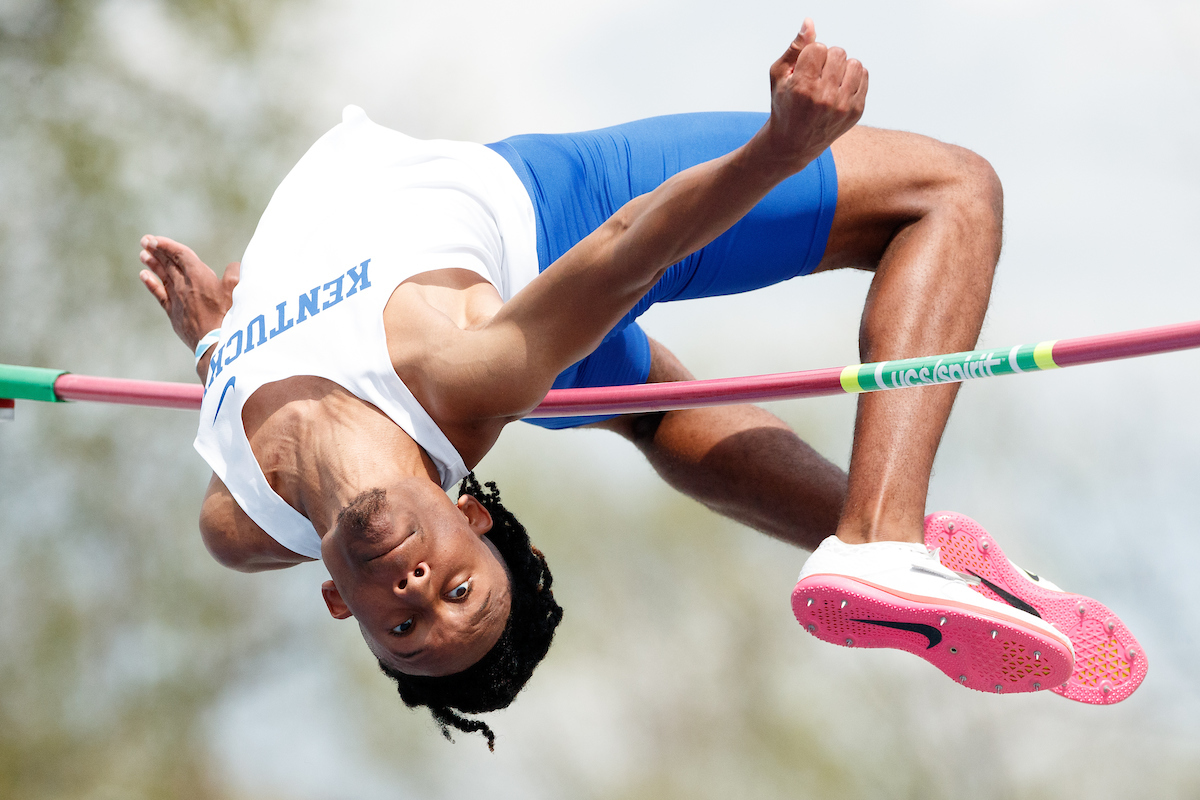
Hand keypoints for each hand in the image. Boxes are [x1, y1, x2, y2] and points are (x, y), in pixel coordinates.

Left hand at [138, 235, 239, 352]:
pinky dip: (151, 283)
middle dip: (157, 250)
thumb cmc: (228, 315)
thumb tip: (233, 266)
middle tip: (145, 241)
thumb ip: (234, 272)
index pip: (180, 254)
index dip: (167, 245)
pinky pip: (159, 294)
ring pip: (161, 276)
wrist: (215, 342)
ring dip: (152, 263)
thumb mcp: (237, 289)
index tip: (155, 239)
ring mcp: (176, 298)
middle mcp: (184, 284)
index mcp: (199, 275)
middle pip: (168, 263)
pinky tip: (144, 275)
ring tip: (143, 254)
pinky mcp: (173, 312)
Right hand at [762, 19, 867, 167]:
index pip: (818, 47)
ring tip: (830, 80)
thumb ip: (795, 47)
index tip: (804, 70)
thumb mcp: (779, 76)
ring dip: (842, 67)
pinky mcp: (856, 112)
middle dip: (827, 59)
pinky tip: (839, 88)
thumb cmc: (784, 106)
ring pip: (854, 63)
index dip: (810, 55)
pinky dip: (852, 77)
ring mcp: (843, 106)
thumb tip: (809, 22)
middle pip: (838, 52)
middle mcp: (824, 98)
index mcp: (802, 88)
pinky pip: (863, 75)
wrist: (793, 144)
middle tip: (817, 76)